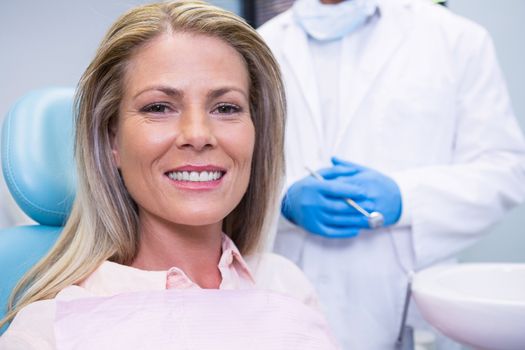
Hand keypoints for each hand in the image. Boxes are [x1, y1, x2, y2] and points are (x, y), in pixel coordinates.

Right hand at [281, 157, 401, 237]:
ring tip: (369, 219)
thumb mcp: (319, 174)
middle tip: (371, 206)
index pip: (335, 189)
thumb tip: (354, 170)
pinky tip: (356, 230)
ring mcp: (313, 217)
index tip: (364, 191)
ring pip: (338, 220)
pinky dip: (345, 232)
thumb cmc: (309, 186)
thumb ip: (337, 170)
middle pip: (338, 206)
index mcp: (313, 188)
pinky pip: (332, 232)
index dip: (350, 190)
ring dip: (355, 221)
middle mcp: (312, 203)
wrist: (290, 203)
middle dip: (357, 206)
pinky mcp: (313, 228)